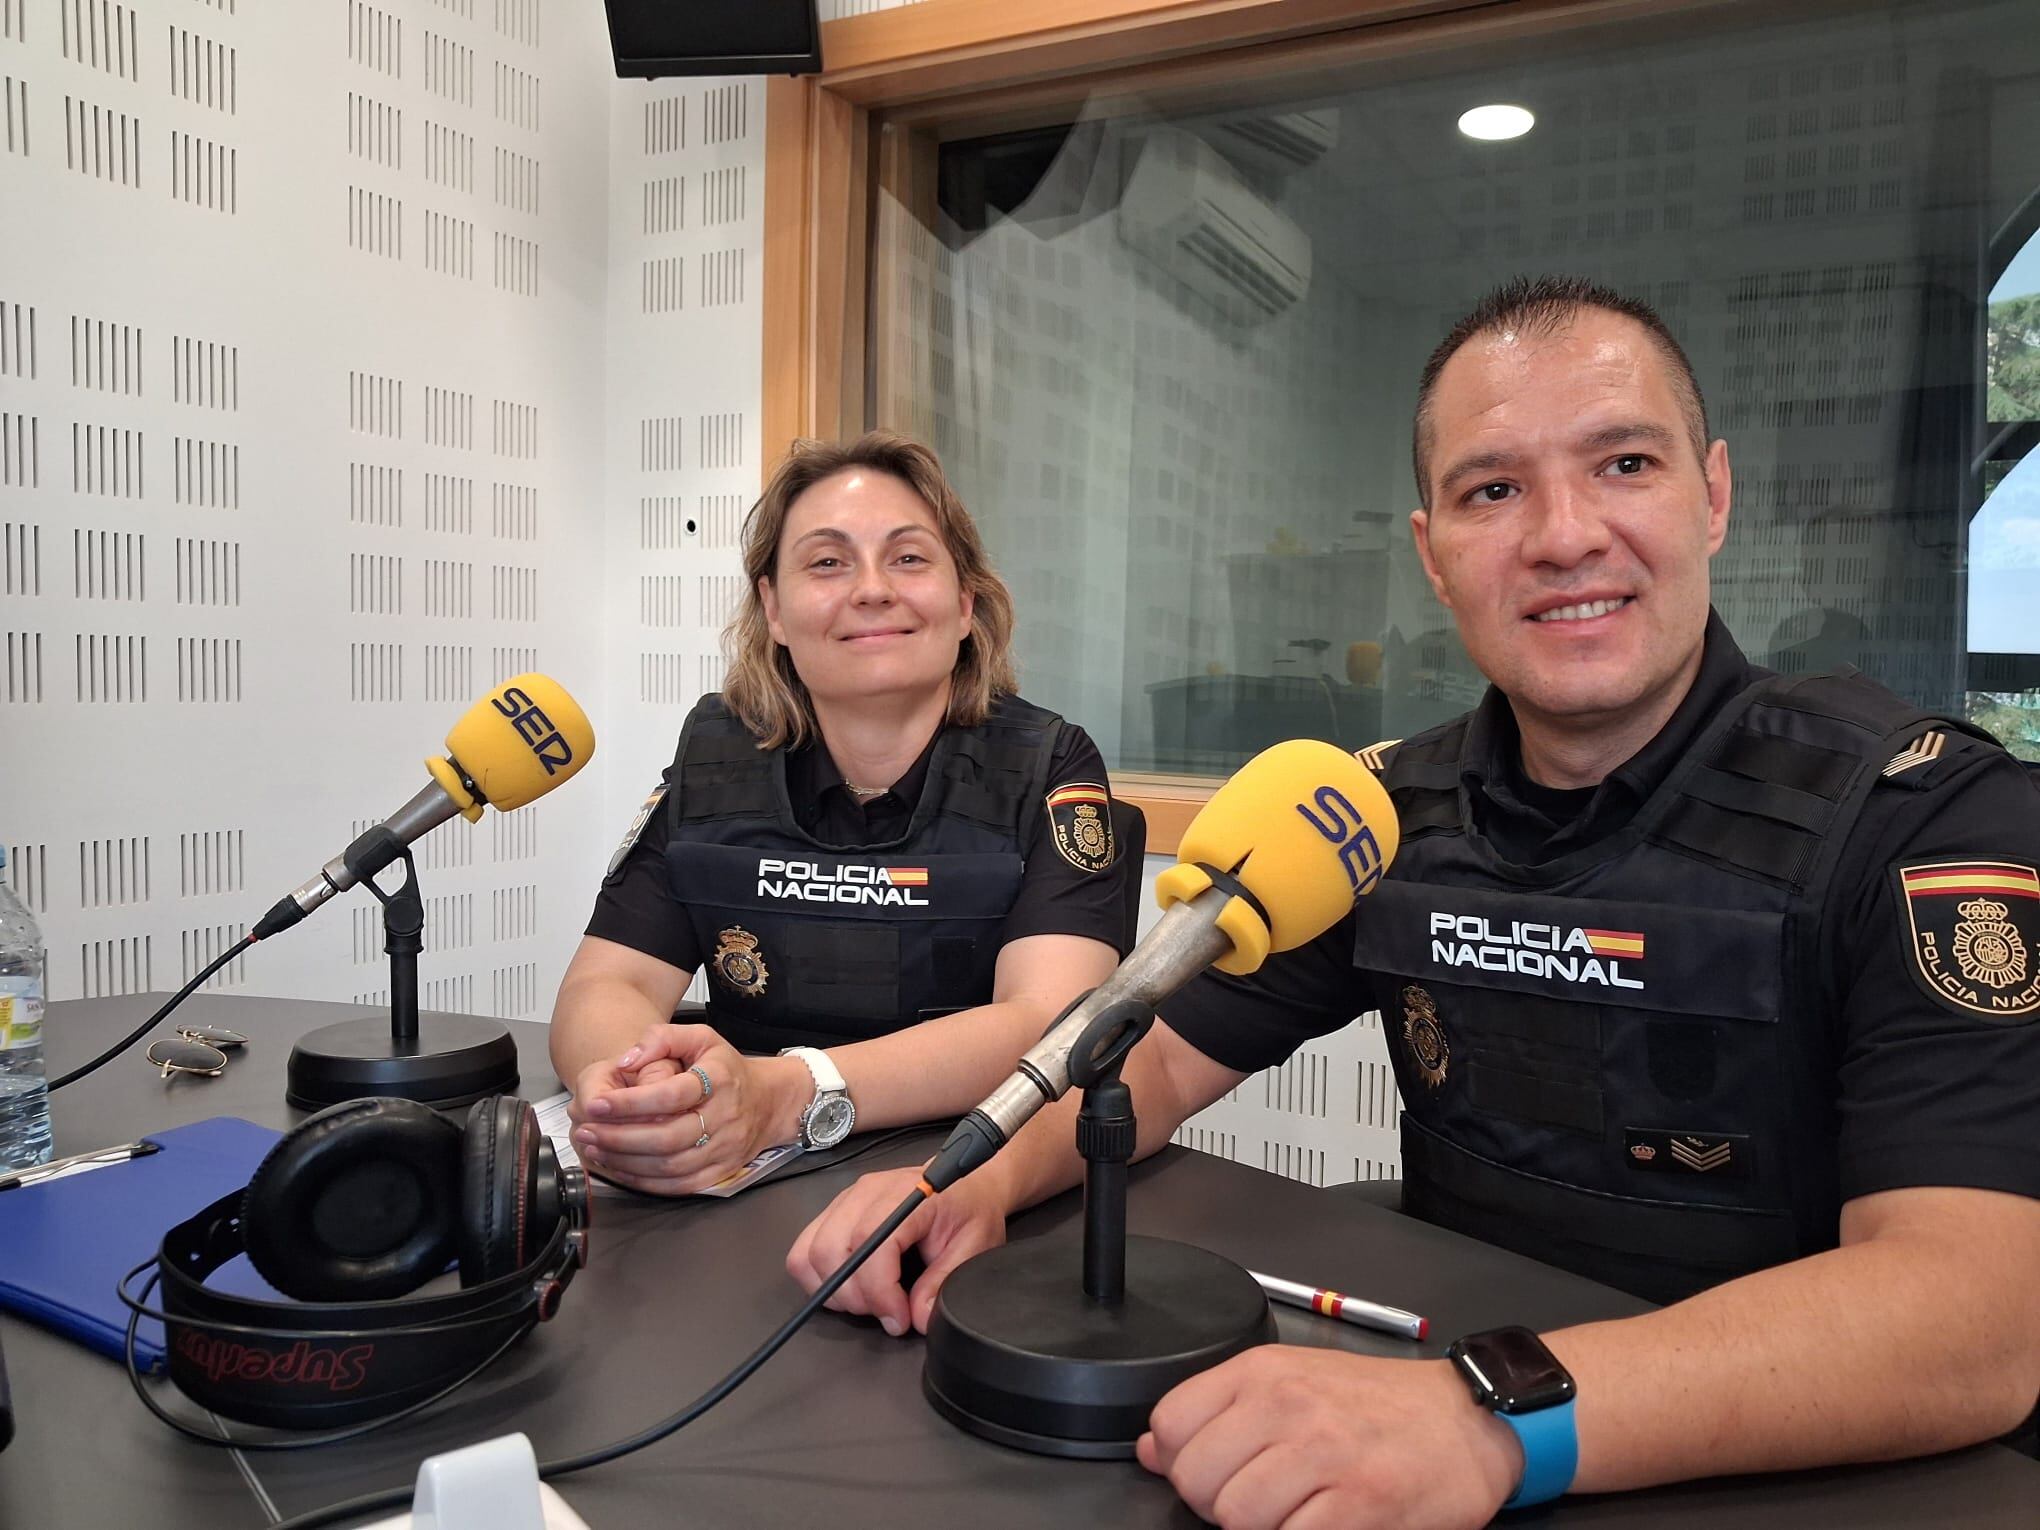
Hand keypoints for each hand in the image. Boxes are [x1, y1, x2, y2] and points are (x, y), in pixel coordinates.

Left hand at [567, 1023, 800, 1195]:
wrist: (769, 1102)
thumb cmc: (726, 1069)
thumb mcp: (701, 1038)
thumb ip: (662, 1038)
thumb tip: (627, 1059)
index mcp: (719, 1080)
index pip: (671, 1095)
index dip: (631, 1102)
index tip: (596, 1103)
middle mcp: (724, 1117)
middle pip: (667, 1138)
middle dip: (619, 1138)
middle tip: (586, 1131)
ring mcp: (723, 1149)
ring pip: (669, 1166)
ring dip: (625, 1162)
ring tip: (594, 1149)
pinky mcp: (719, 1173)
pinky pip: (677, 1186)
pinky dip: (644, 1182)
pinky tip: (619, 1168)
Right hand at [786, 1165, 1008, 1335]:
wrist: (964, 1183)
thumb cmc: (970, 1210)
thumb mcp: (973, 1246)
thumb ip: (944, 1281)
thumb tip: (917, 1317)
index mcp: (907, 1195)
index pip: (871, 1241)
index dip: (878, 1290)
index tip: (898, 1319)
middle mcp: (867, 1192)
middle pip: (830, 1249)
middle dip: (855, 1296)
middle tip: (888, 1313)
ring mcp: (846, 1199)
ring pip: (809, 1252)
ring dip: (834, 1290)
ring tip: (869, 1301)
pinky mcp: (834, 1211)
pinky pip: (804, 1249)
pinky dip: (817, 1278)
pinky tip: (850, 1288)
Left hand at [1138, 1348, 1521, 1528]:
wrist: (1468, 1420)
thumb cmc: (1377, 1404)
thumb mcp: (1291, 1381)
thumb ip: (1219, 1411)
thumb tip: (1152, 1450)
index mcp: (1262, 1372)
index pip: (1170, 1425)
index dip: (1183, 1464)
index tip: (1217, 1473)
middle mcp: (1287, 1405)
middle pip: (1197, 1482)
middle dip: (1218, 1506)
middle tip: (1260, 1502)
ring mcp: (1325, 1454)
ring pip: (1237, 1519)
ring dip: (1260, 1529)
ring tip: (1296, 1514)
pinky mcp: (1362, 1503)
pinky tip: (1324, 1523)